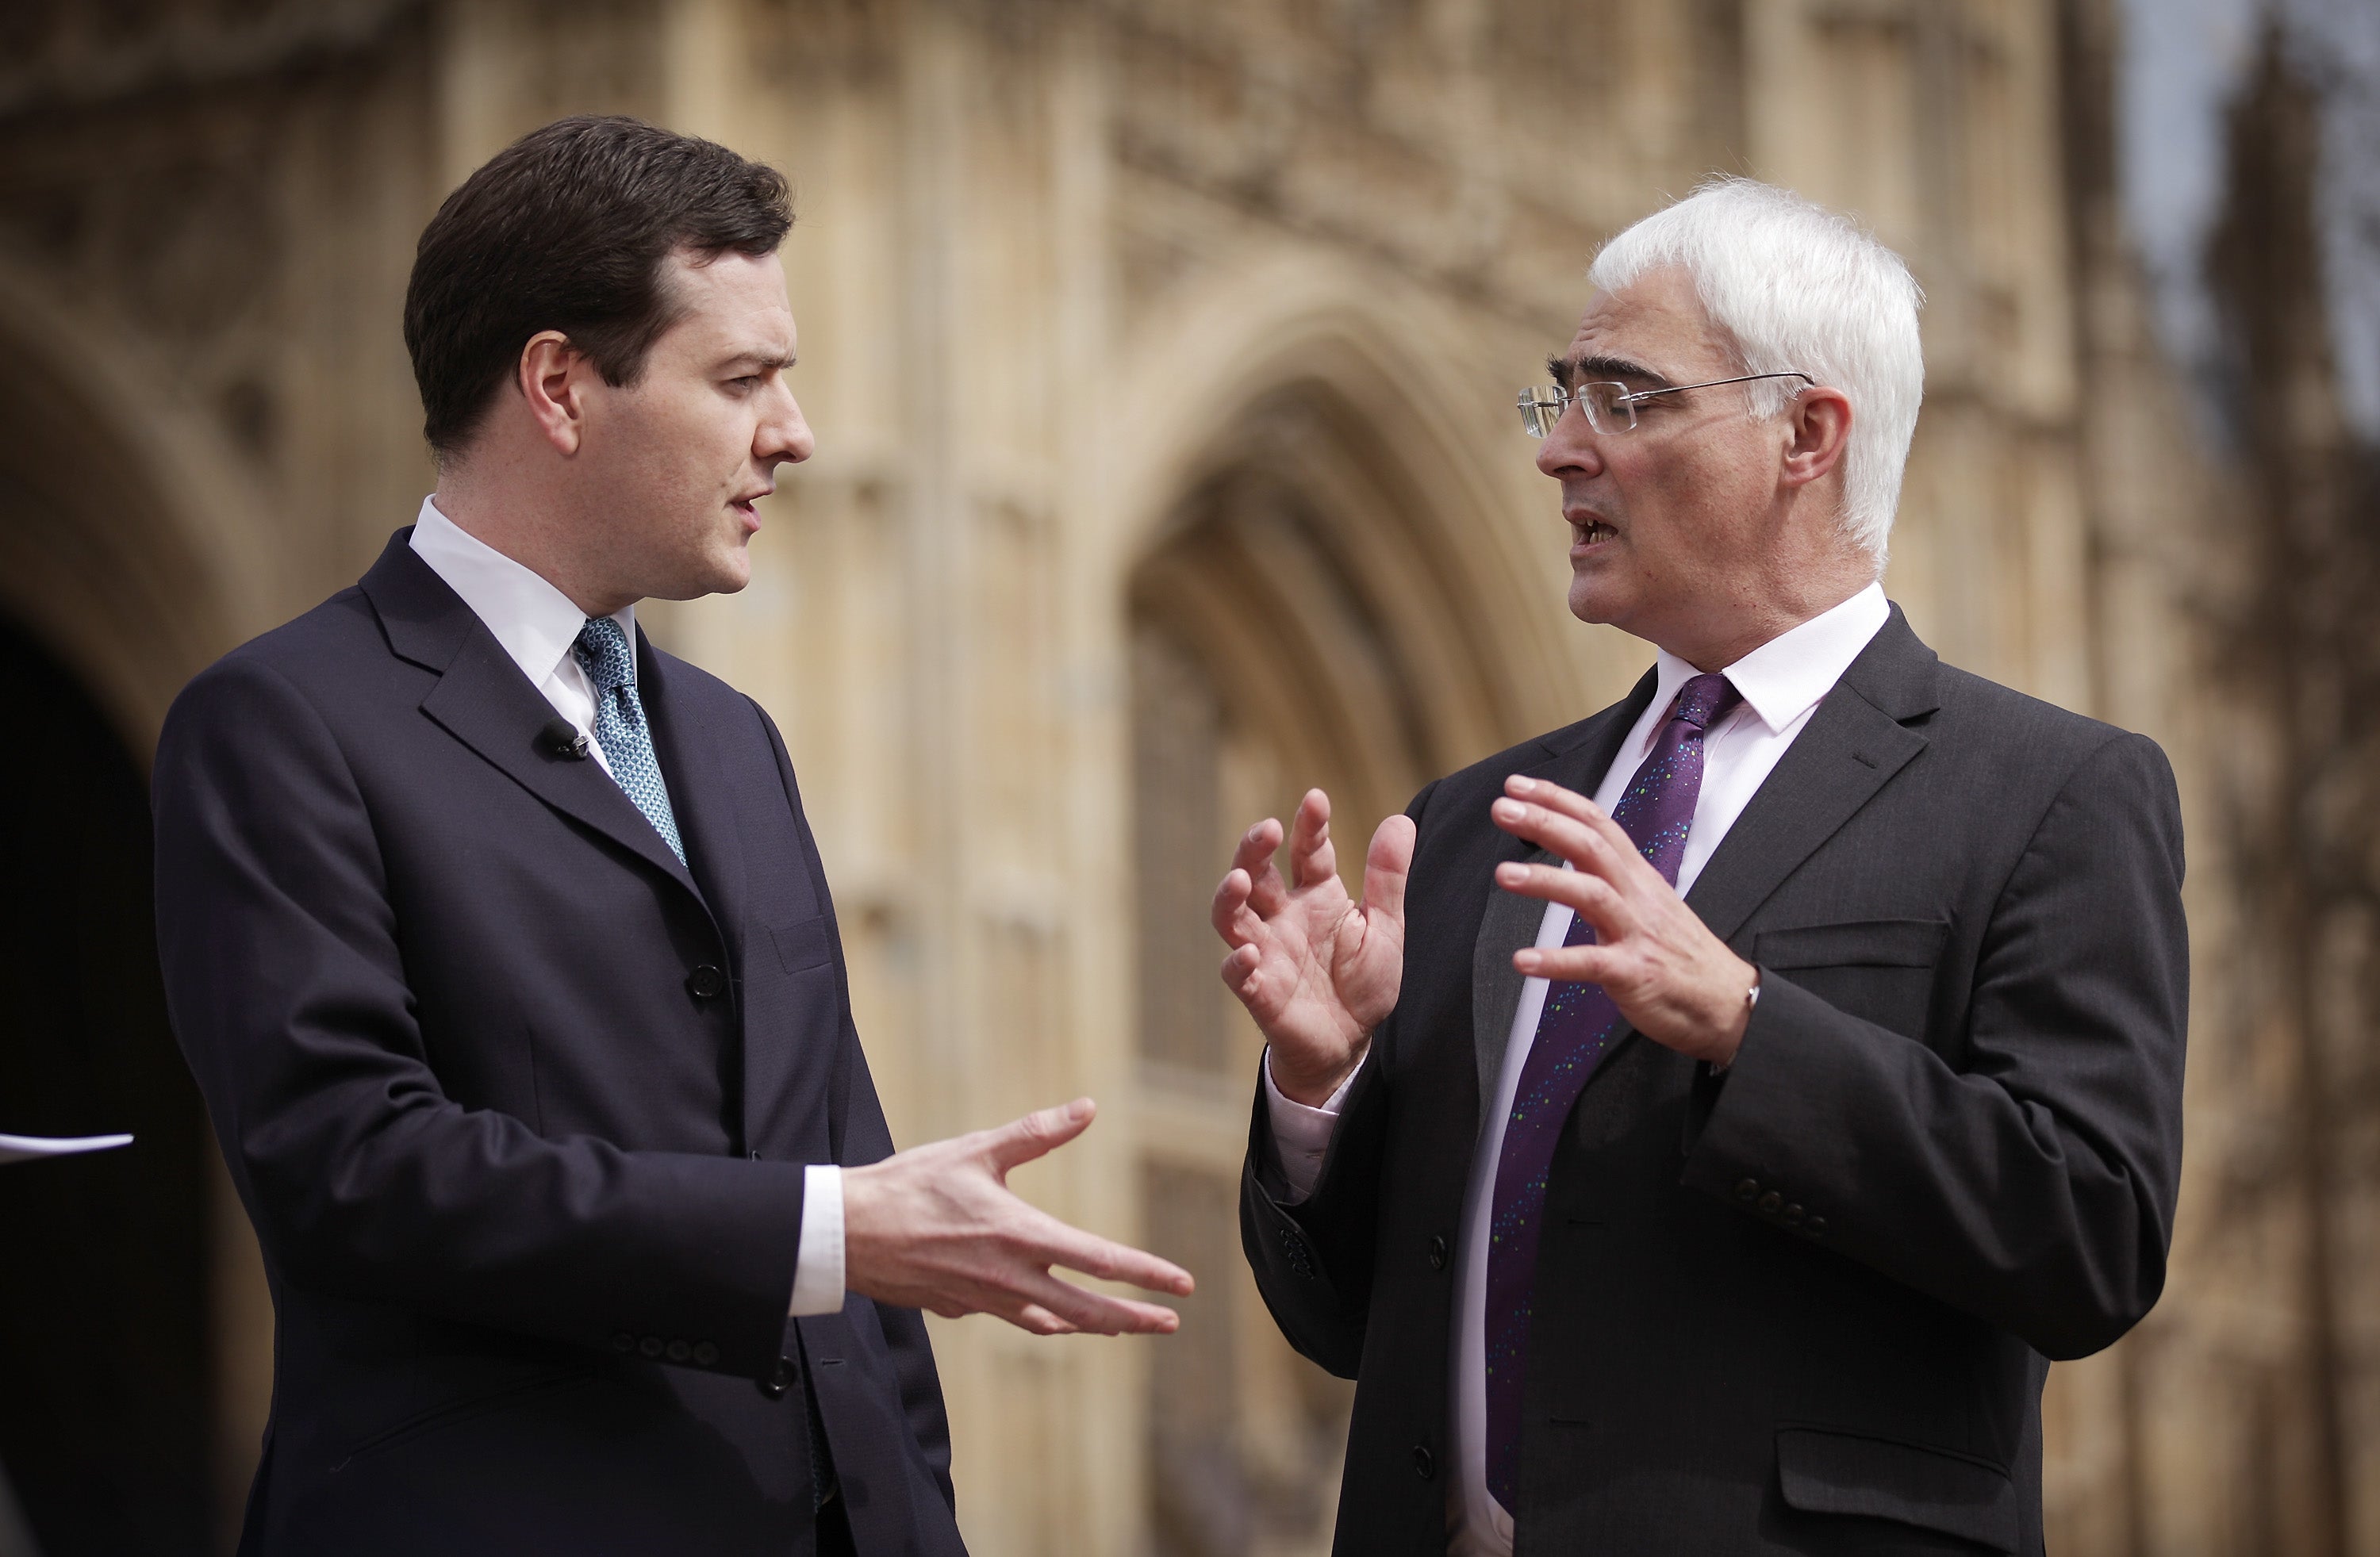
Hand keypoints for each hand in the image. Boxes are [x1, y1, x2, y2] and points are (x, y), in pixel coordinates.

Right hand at [841, 1098, 1192, 1335]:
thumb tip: (1087, 1108)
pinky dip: (1044, 1320)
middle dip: (1134, 1319)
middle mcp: (1011, 1278)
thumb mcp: (976, 1150)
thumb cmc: (910, 1186)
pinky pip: (1015, 1319)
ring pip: (1054, 1322)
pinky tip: (1051, 1314)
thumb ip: (1036, 1133)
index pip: (1100, 1261)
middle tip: (1170, 1323)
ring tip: (1122, 1327)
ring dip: (1093, 1326)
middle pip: (1087, 1310)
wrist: (847, 1233)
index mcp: (1021, 1236)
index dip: (1148, 1275)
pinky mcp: (962, 1308)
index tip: (1182, 1286)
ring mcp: (986, 1300)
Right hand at [1211, 789, 1414, 1104]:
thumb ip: (1388, 878)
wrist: (1351, 1042)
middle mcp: (1284, 917)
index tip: (1315, 800)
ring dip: (1230, 897)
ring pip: (1232, 917)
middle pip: (1256, 873)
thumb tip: (1402, 819)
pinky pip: (1238, 974)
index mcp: (1316, 896)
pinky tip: (1250, 954)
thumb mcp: (1384, 928)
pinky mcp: (1260, 991)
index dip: (1309, 826)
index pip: (1308, 851)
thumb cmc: (1363, 983)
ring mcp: (1267, 952)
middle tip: (1266, 829)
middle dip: (1254, 849)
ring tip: (1239, 879)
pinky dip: (1238, 964)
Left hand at [1489, 774, 1758, 1065]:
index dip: (1557, 800)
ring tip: (1504, 874)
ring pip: (1592, 893)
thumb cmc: (1680, 955)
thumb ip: (1611, 876)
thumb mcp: (1648, 903)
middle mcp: (1637, 895)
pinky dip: (1556, 961)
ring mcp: (1637, 932)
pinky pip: (1592, 962)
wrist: (1727, 1002)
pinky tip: (1524, 960)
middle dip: (1546, 823)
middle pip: (1591, 846)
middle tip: (1503, 809)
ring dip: (1547, 880)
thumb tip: (1573, 851)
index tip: (1518, 785)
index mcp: (1637, 876)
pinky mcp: (1635, 972)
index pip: (1597, 823)